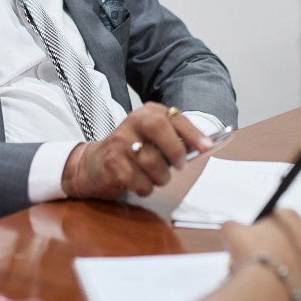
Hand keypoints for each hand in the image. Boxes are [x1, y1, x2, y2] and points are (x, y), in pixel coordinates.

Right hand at [64, 102, 211, 198]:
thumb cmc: (133, 152)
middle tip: (179, 166)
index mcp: (148, 113)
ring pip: (152, 162)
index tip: (207, 148)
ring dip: (160, 177)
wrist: (93, 164)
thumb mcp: (153, 138)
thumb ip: (177, 139)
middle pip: (159, 128)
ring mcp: (120, 142)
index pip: (175, 118)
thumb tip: (204, 147)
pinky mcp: (112, 163)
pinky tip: (139, 183)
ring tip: (154, 177)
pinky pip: (140, 182)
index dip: (193, 134)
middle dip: (175, 150)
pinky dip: (145, 188)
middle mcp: (133, 122)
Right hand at [222, 210, 300, 300]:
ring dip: (290, 265)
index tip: (253, 245)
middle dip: (279, 248)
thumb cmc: (250, 254)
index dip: (262, 233)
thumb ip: (232, 225)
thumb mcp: (231, 232)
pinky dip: (300, 284)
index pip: (276, 220)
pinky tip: (286, 289)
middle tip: (261, 263)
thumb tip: (232, 228)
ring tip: (272, 279)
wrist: (267, 287)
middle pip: (292, 239)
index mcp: (289, 216)